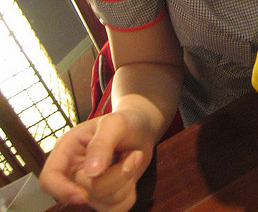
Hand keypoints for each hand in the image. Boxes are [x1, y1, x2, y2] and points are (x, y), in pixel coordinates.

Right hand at [39, 110, 154, 211]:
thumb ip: (101, 143)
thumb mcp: (115, 123)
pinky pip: (117, 208)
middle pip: (86, 193)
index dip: (62, 191)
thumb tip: (92, 172)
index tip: (84, 195)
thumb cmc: (125, 121)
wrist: (141, 128)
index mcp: (66, 150)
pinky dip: (130, 192)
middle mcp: (74, 172)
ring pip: (104, 204)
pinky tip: (131, 171)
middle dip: (116, 176)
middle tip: (134, 155)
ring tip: (132, 158)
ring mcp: (89, 188)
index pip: (49, 179)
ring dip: (126, 182)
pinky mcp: (105, 198)